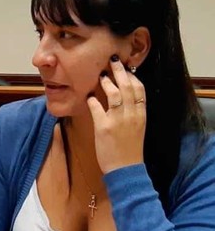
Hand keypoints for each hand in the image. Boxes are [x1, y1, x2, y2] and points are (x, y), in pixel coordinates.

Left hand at [87, 56, 145, 173]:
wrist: (126, 169)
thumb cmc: (130, 150)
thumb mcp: (137, 129)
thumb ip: (133, 113)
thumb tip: (125, 99)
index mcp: (141, 115)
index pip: (140, 90)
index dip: (132, 76)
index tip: (126, 68)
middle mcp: (131, 115)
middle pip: (127, 87)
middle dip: (119, 71)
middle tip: (112, 61)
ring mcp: (118, 120)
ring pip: (114, 94)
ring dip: (107, 83)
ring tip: (100, 76)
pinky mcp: (104, 128)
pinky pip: (97, 108)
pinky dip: (93, 100)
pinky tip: (88, 96)